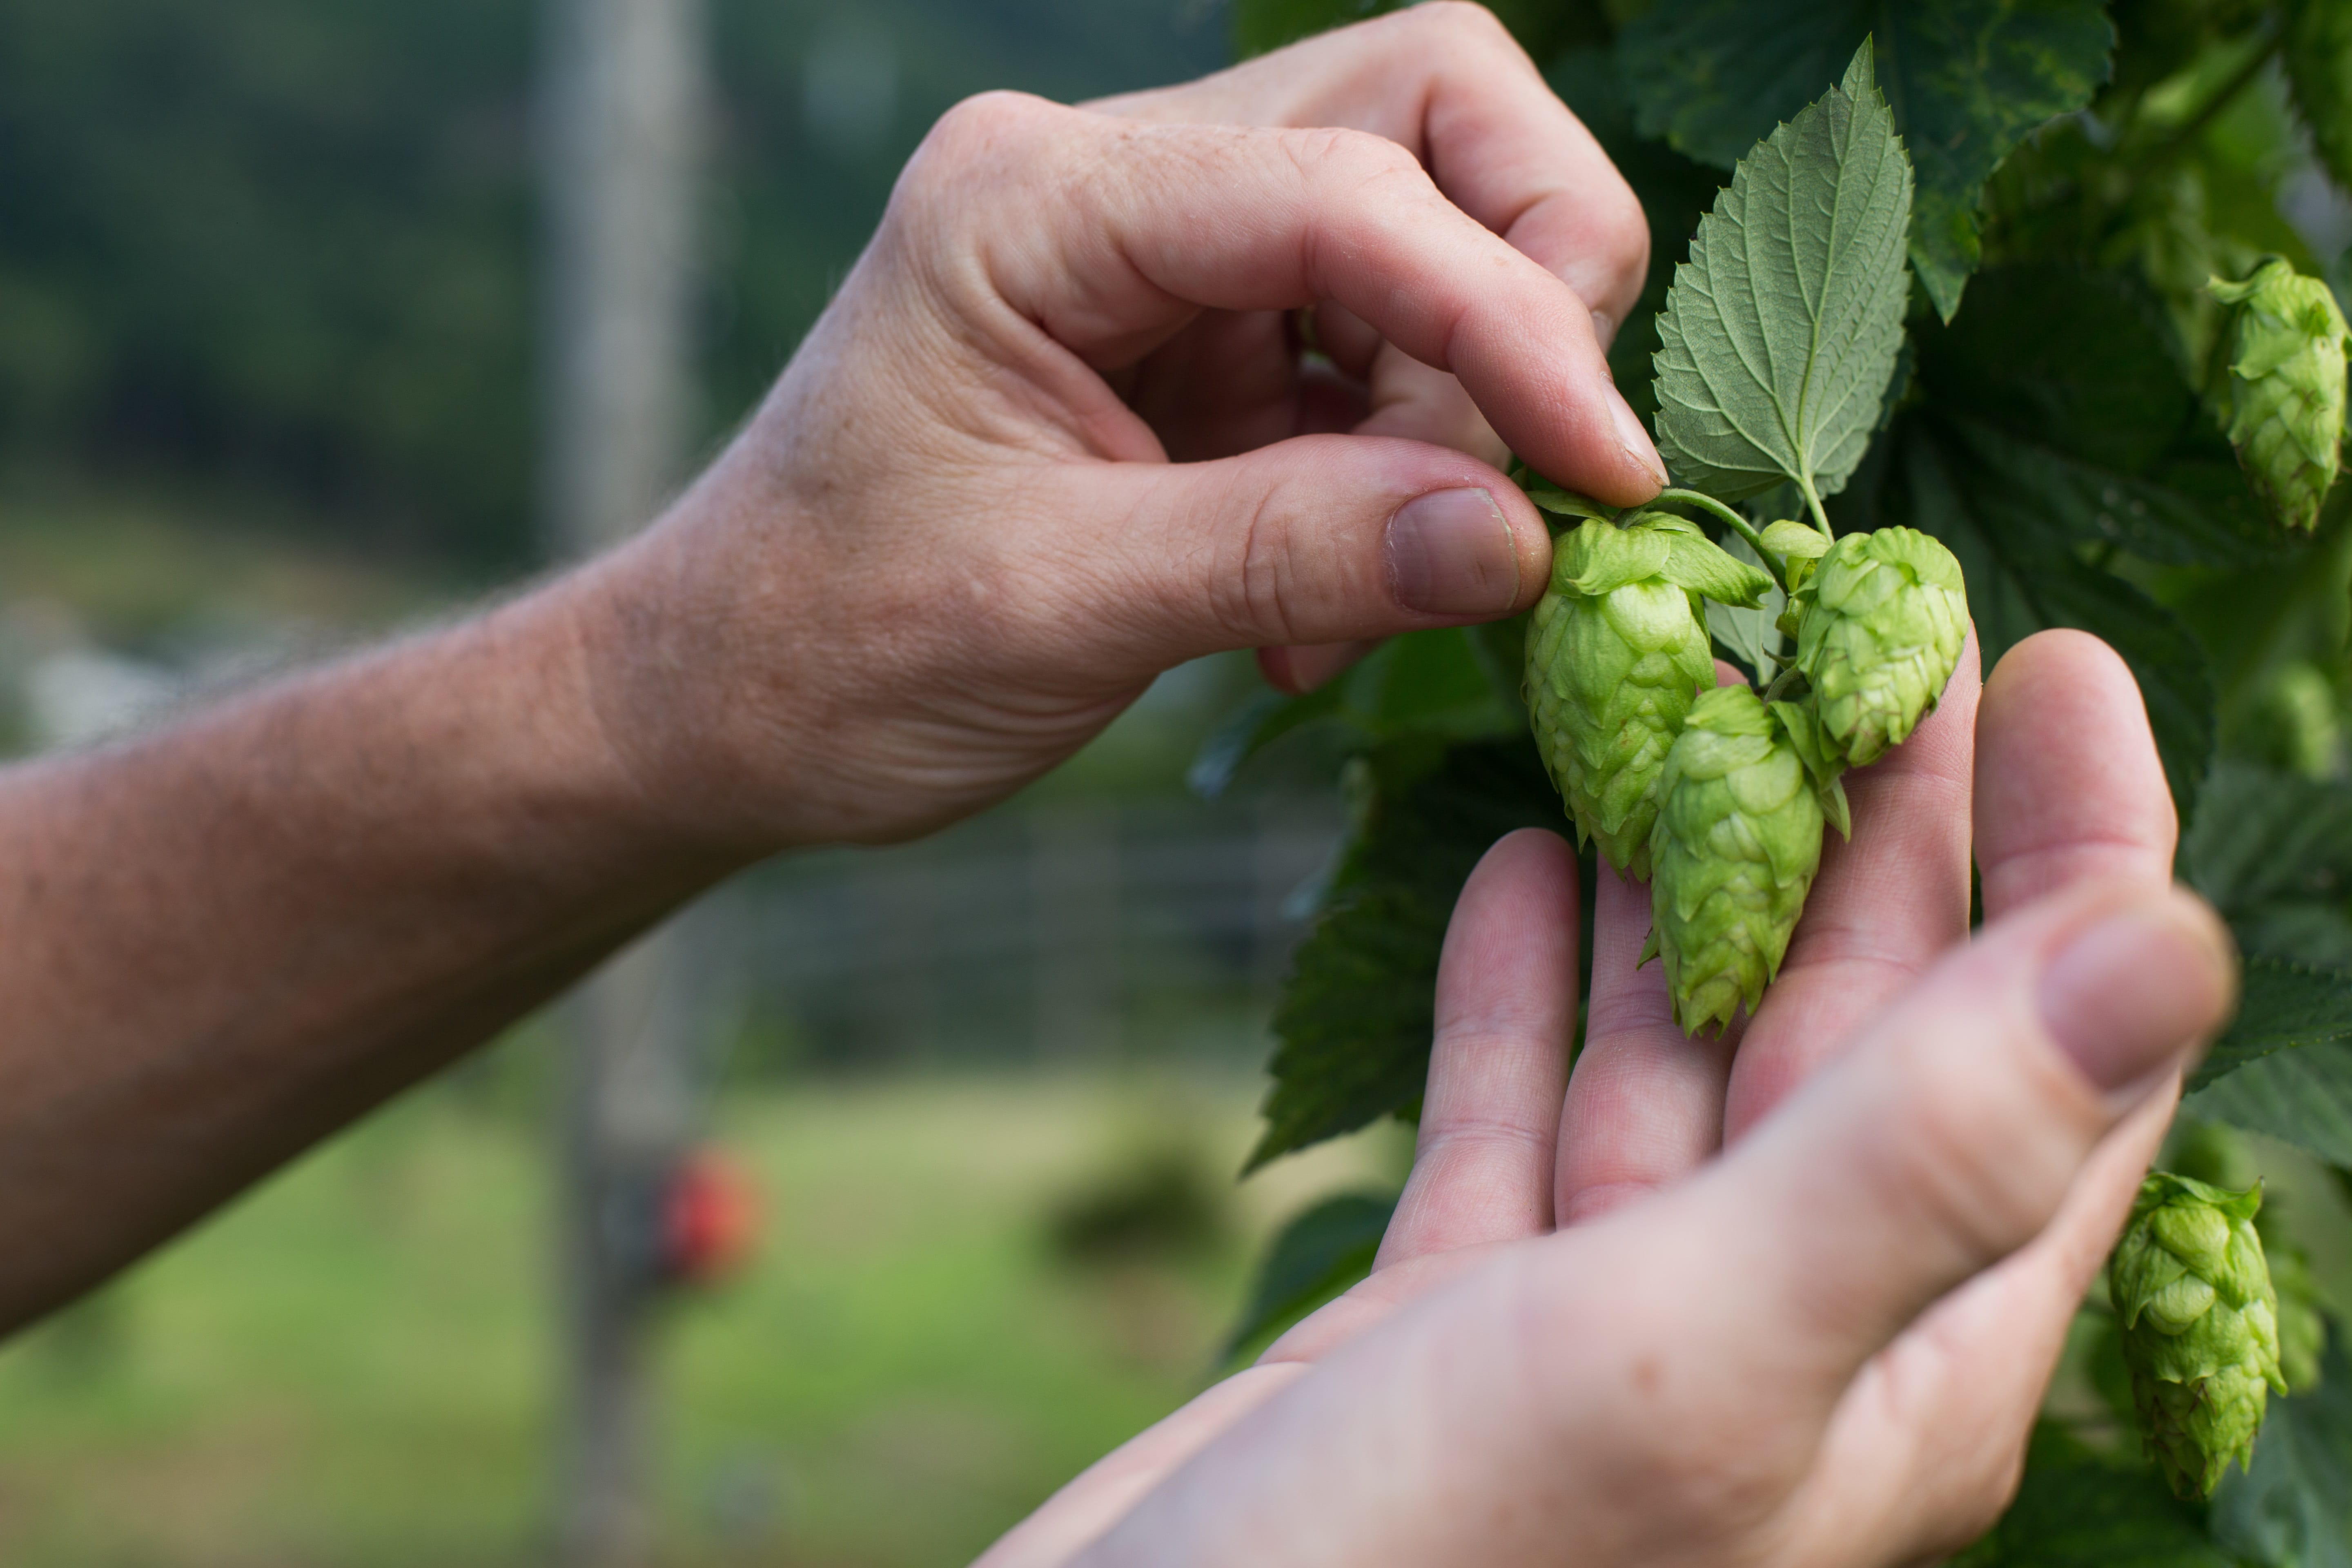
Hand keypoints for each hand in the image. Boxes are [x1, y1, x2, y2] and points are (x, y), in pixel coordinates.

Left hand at [560, 4, 1659, 850]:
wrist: (720, 704)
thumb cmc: (829, 651)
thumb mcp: (1055, 610)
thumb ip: (1293, 557)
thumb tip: (1527, 540)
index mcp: (1037, 199)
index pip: (1345, 183)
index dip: (1507, 316)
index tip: (1605, 476)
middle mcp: (1108, 182)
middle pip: (1423, 111)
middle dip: (1520, 284)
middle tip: (1523, 479)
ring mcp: (1157, 257)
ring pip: (1421, 236)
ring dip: (1454, 415)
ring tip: (1365, 598)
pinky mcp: (1192, 346)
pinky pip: (1368, 358)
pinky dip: (1396, 478)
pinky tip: (1314, 618)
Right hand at [975, 630, 2235, 1567]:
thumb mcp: (1701, 1347)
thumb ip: (1929, 1152)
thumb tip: (2173, 939)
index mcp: (1899, 1353)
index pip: (2058, 1064)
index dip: (2079, 856)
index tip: (2046, 661)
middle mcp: (1778, 1334)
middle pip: (1865, 1031)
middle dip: (1868, 829)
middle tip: (1854, 630)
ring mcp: (1608, 1327)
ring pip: (1682, 1059)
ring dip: (1683, 887)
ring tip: (1680, 711)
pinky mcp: (1455, 1327)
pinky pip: (1523, 1119)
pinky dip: (1523, 992)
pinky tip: (1514, 866)